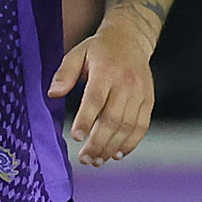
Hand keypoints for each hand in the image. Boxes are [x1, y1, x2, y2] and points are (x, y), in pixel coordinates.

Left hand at [51, 22, 156, 164]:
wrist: (131, 40)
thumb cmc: (98, 50)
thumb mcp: (76, 53)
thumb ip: (64, 73)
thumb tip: (53, 94)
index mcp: (106, 71)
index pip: (96, 99)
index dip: (86, 120)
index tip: (76, 137)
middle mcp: (126, 84)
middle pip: (113, 118)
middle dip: (98, 142)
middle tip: (84, 158)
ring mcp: (140, 94)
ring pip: (128, 126)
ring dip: (112, 147)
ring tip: (97, 161)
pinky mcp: (148, 101)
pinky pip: (142, 126)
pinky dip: (130, 143)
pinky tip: (116, 154)